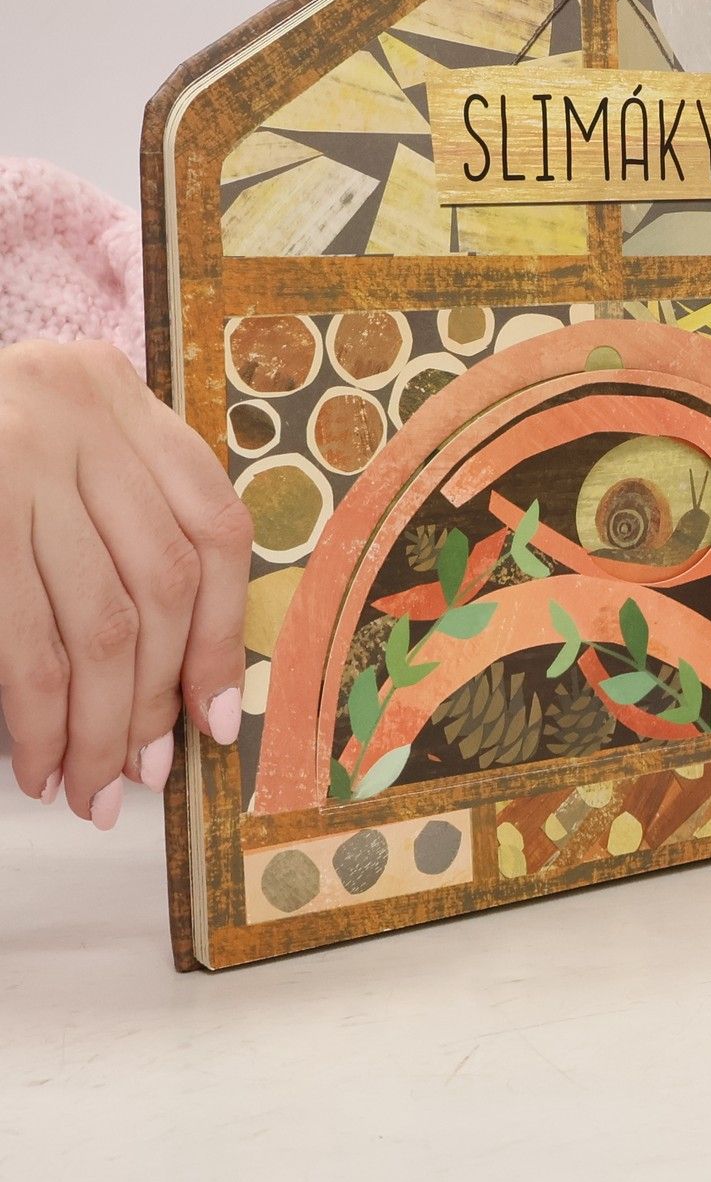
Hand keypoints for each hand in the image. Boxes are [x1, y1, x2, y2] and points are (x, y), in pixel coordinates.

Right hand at [0, 341, 251, 826]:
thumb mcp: (53, 451)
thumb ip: (123, 524)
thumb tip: (185, 680)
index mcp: (116, 396)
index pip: (214, 528)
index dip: (220, 633)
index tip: (213, 716)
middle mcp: (76, 415)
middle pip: (161, 584)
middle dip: (153, 696)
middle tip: (143, 772)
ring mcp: (14, 456)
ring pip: (98, 620)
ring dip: (98, 723)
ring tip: (88, 785)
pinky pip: (24, 637)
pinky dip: (38, 710)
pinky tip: (38, 756)